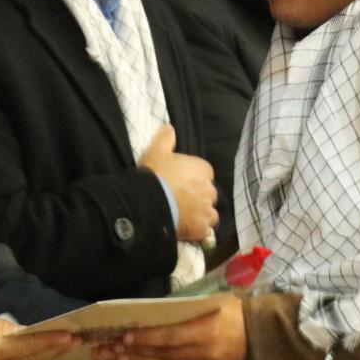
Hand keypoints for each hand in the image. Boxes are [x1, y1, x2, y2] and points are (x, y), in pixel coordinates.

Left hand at [92, 294, 245, 359]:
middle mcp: (203, 353)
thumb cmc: (234, 312)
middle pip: (163, 353)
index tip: (125, 335)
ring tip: (117, 358)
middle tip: (111, 346)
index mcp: (205, 331)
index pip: (169, 336)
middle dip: (135, 350)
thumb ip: (185, 308)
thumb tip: (154, 310)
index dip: (146, 337)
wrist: (260, 336)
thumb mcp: (212, 302)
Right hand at [138, 124, 217, 242]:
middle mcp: (210, 190)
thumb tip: (170, 127)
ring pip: (209, 214)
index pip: (204, 174)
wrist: (149, 202)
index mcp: (203, 170)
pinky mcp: (202, 229)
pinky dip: (198, 231)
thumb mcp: (156, 151)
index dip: (192, 179)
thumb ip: (165, 138)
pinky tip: (186, 229)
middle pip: (207, 194)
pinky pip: (204, 231)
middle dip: (198, 197)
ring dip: (201, 215)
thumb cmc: (155, 174)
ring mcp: (207, 211)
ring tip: (185, 216)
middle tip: (180, 200)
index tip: (180, 183)